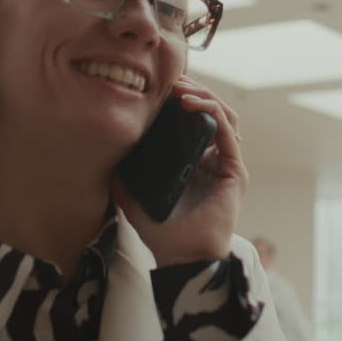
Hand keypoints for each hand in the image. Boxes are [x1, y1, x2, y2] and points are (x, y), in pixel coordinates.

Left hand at [111, 75, 246, 265]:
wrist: (180, 260)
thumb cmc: (160, 234)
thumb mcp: (132, 197)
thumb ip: (123, 177)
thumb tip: (107, 154)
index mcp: (195, 163)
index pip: (195, 121)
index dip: (182, 99)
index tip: (161, 87)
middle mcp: (214, 160)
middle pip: (212, 112)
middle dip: (194, 90)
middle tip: (171, 80)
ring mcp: (227, 165)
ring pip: (224, 116)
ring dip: (204, 96)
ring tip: (180, 89)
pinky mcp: (235, 172)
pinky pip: (228, 132)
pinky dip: (211, 112)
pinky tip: (190, 105)